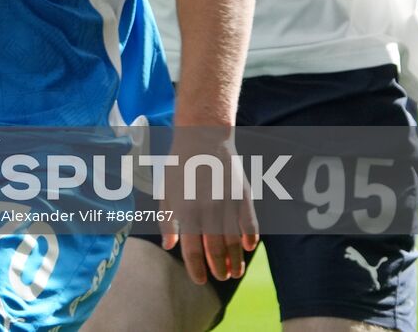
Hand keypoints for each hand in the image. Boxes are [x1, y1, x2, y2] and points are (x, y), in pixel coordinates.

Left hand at [159, 132, 259, 283]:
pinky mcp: (243, 195)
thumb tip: (169, 246)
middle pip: (215, 249)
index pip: (192, 250)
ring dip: (236, 260)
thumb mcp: (166, 191)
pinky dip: (250, 238)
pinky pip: (250, 224)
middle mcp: (208, 209)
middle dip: (218, 268)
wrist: (203, 137)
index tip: (200, 280)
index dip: (196, 269)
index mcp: (186, 210)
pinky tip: (247, 248)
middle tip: (220, 278)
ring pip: (234, 241)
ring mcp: (227, 203)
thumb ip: (167, 220)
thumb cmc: (180, 166)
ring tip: (235, 272)